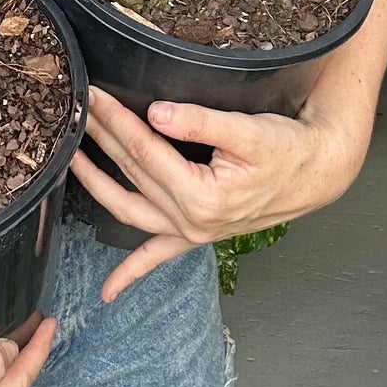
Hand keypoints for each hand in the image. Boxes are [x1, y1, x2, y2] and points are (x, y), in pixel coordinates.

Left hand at [70, 85, 373, 299]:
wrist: (317, 174)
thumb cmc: (286, 149)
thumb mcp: (247, 130)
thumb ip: (200, 122)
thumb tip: (156, 112)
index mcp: (202, 195)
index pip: (145, 151)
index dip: (116, 121)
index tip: (95, 96)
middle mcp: (192, 220)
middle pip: (133, 173)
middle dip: (102, 139)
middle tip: (77, 109)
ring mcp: (192, 232)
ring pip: (131, 211)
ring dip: (97, 187)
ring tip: (69, 160)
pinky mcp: (198, 235)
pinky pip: (158, 257)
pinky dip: (132, 273)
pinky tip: (110, 291)